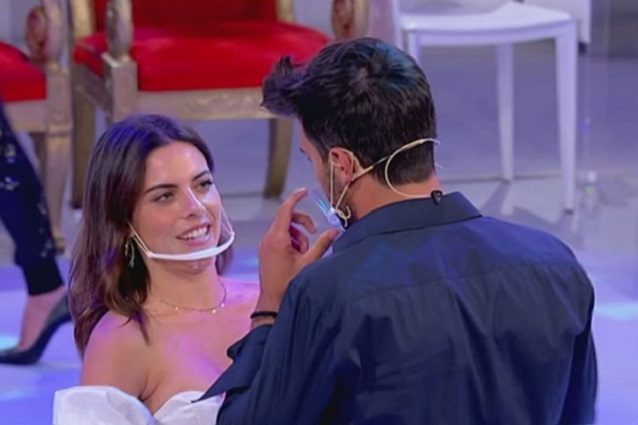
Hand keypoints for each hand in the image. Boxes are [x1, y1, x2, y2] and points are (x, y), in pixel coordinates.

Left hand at [256, 188, 339, 311]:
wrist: (273, 302)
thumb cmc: (289, 283)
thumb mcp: (309, 262)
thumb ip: (323, 244)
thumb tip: (335, 231)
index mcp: (277, 238)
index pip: (285, 210)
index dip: (296, 198)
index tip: (305, 191)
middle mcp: (268, 238)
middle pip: (287, 218)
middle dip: (303, 222)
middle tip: (315, 232)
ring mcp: (265, 244)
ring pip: (285, 228)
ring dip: (298, 235)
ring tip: (305, 252)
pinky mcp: (266, 250)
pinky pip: (280, 237)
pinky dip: (291, 240)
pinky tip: (298, 255)